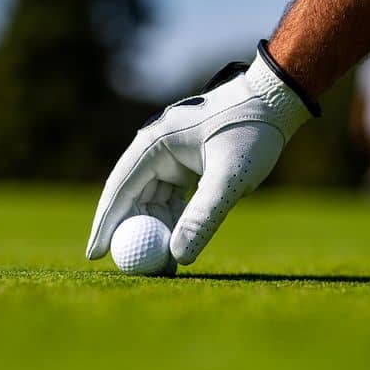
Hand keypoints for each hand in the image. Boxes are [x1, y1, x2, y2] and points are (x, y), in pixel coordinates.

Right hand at [86, 40, 316, 264]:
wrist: (274, 102)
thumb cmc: (252, 132)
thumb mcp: (229, 176)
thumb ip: (203, 216)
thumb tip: (177, 256)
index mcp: (154, 143)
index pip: (119, 188)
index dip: (106, 224)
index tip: (95, 255)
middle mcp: (155, 148)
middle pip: (131, 197)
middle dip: (131, 232)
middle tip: (133, 267)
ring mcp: (169, 156)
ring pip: (150, 201)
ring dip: (154, 230)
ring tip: (161, 265)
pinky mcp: (184, 163)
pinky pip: (169, 198)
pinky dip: (172, 221)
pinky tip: (178, 245)